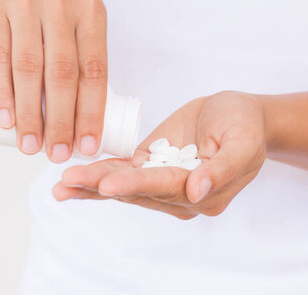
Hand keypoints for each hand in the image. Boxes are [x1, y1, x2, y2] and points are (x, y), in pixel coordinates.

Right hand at [0, 0, 106, 161]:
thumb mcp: (82, 12)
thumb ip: (87, 52)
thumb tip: (90, 112)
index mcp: (91, 12)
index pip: (95, 70)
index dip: (92, 111)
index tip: (90, 144)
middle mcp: (61, 6)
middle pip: (62, 75)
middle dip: (62, 120)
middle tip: (58, 154)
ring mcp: (25, 4)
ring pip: (29, 70)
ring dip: (30, 114)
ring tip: (31, 146)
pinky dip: (1, 93)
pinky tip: (6, 120)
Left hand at [53, 91, 266, 219]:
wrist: (239, 114)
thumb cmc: (245, 125)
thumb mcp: (243, 142)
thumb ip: (222, 169)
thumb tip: (196, 192)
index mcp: (206, 192)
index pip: (167, 188)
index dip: (138, 185)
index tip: (109, 185)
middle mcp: (181, 194)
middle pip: (139, 190)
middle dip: (102, 186)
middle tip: (69, 181)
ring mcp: (164, 181)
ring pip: (126, 185)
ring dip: (93, 185)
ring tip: (62, 184)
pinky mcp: (152, 165)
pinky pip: (124, 172)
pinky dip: (99, 177)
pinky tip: (72, 182)